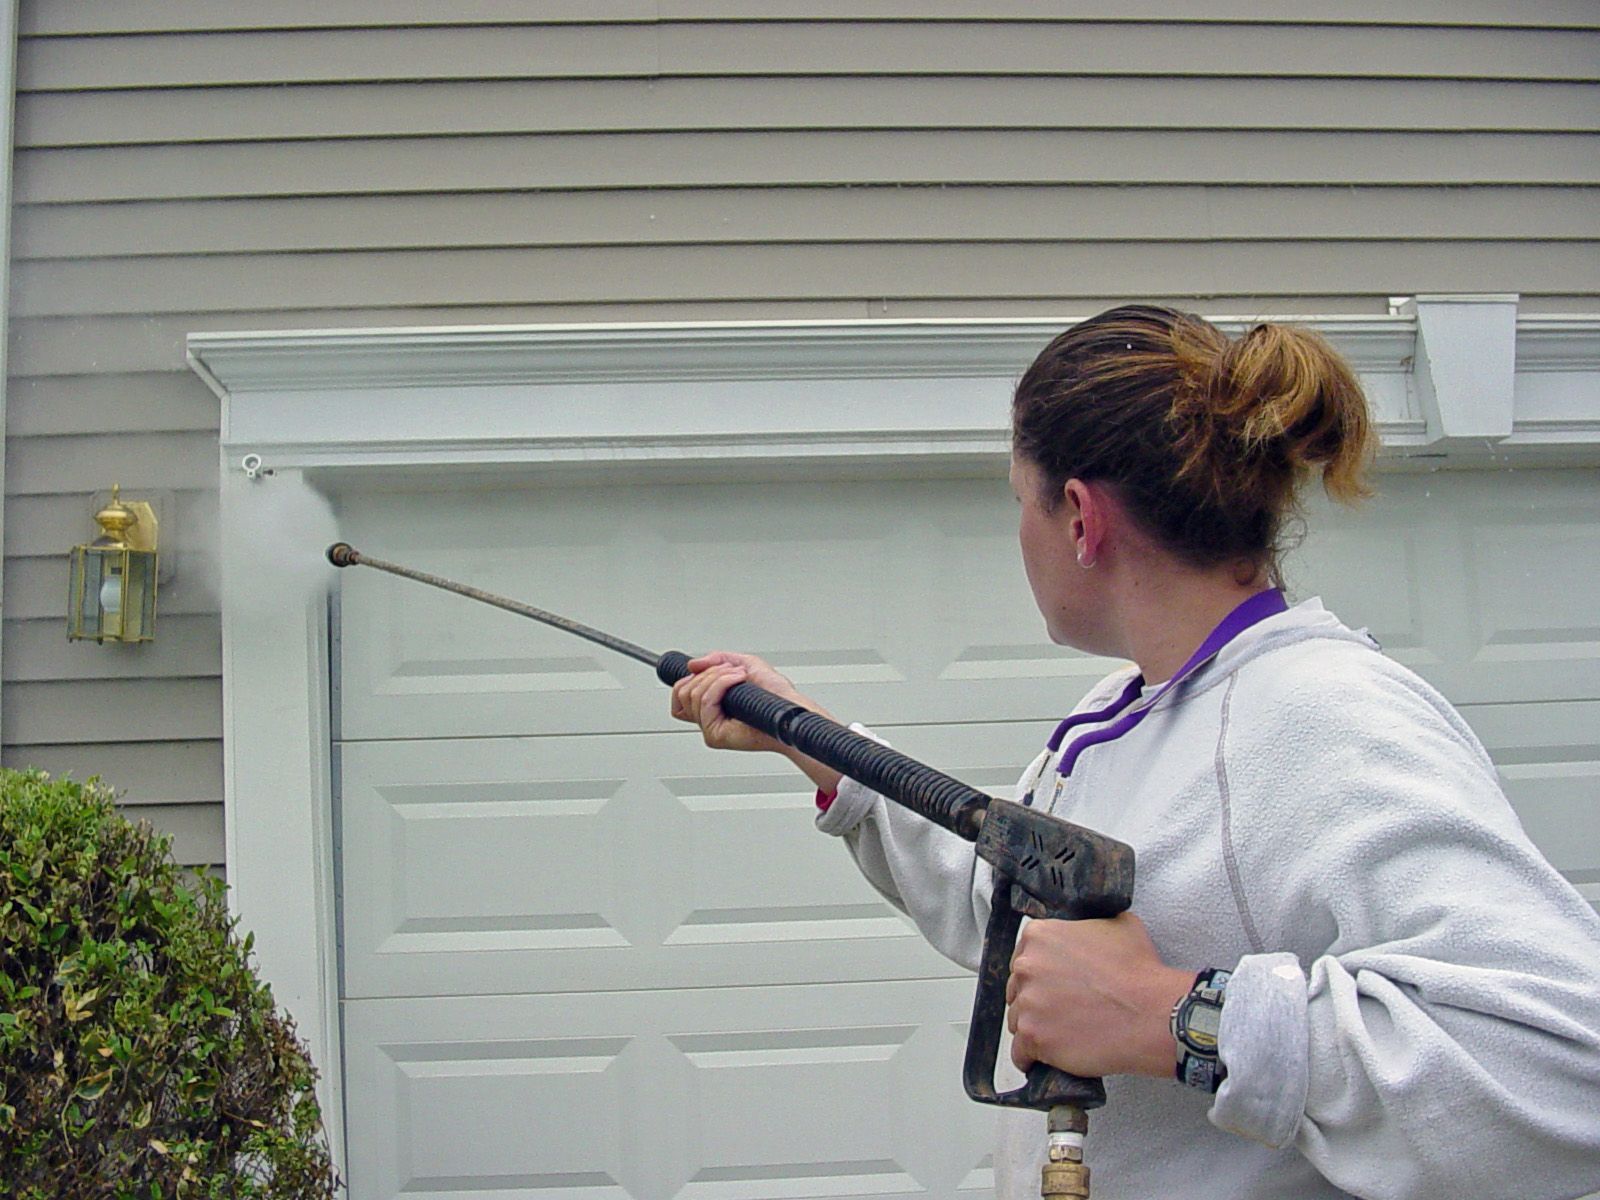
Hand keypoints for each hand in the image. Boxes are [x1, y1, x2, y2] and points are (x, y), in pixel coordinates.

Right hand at [668, 652, 806, 754]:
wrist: (788, 708)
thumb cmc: (776, 694)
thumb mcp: (745, 663)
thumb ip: (717, 659)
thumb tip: (693, 664)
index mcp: (712, 704)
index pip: (680, 695)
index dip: (687, 678)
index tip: (702, 669)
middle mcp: (708, 717)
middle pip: (684, 692)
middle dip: (708, 672)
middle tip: (731, 670)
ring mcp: (710, 727)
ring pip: (694, 695)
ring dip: (718, 676)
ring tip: (739, 676)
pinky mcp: (715, 735)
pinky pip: (706, 702)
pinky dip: (721, 684)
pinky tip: (737, 681)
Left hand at [1005, 912, 1194, 1079]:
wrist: (1152, 1014)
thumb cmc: (1139, 972)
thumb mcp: (1116, 925)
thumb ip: (1085, 926)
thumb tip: (1083, 931)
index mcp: (1040, 936)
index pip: (1024, 958)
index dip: (1041, 975)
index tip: (1055, 985)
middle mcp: (1027, 966)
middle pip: (1017, 989)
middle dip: (1037, 1000)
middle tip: (1064, 1011)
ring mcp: (1027, 1004)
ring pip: (1018, 1021)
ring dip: (1036, 1028)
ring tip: (1064, 1034)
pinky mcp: (1034, 1038)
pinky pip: (1020, 1054)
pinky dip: (1032, 1058)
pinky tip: (1048, 1057)